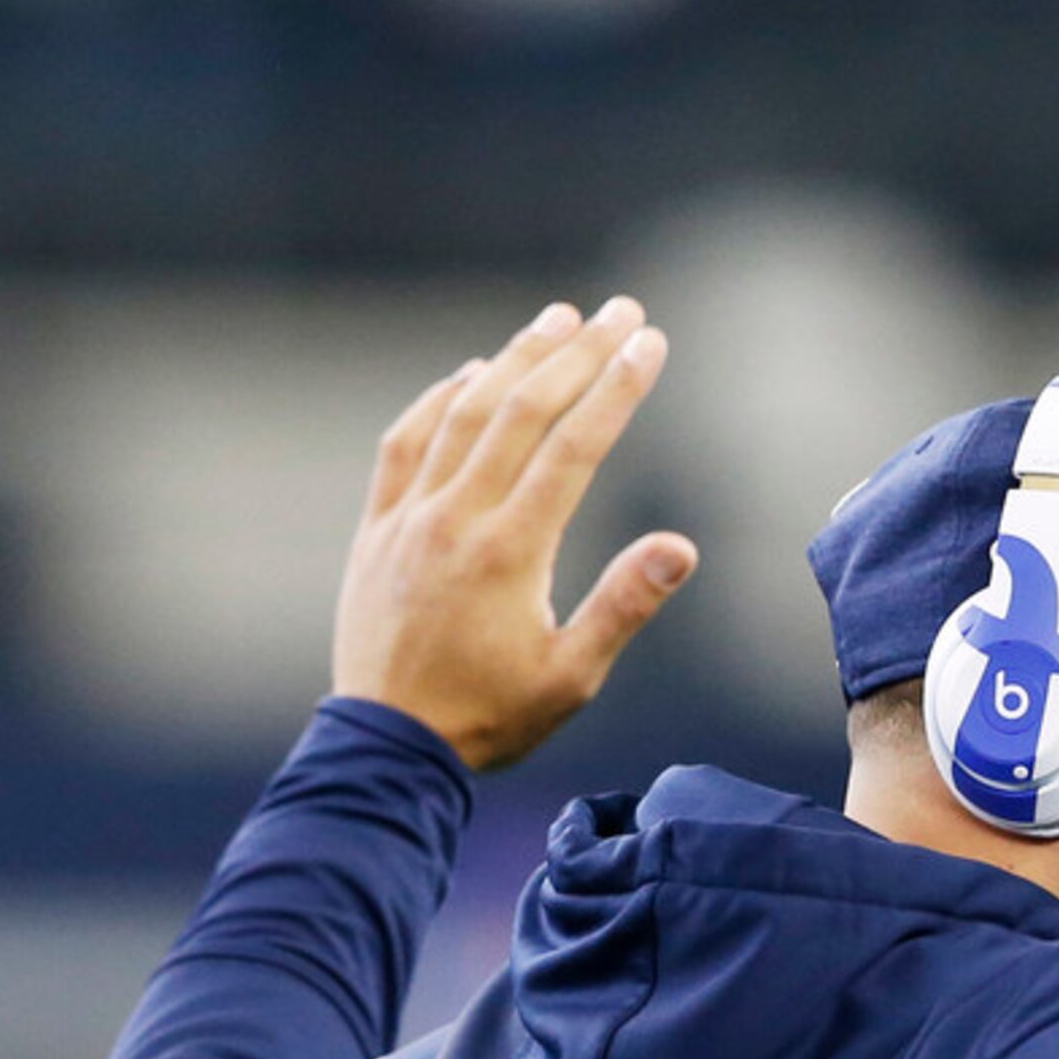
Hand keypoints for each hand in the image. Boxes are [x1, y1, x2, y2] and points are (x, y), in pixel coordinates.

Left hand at [331, 296, 697, 770]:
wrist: (387, 747)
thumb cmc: (490, 718)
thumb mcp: (572, 676)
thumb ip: (624, 605)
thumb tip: (681, 547)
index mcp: (510, 552)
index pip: (573, 448)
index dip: (616, 389)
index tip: (650, 344)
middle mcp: (457, 519)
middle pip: (521, 413)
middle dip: (577, 354)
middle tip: (620, 311)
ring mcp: (410, 519)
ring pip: (463, 416)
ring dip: (514, 361)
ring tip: (556, 320)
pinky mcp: (377, 531)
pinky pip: (404, 446)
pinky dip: (439, 402)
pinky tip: (470, 376)